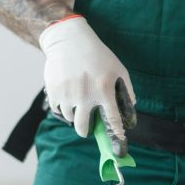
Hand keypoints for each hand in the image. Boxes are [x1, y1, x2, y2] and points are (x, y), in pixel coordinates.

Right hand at [40, 16, 136, 155]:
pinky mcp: (54, 91)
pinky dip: (62, 106)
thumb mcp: (118, 68)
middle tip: (86, 130)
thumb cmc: (97, 54)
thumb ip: (126, 89)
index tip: (117, 143)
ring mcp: (67, 94)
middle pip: (82, 128)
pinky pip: (57, 108)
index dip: (116, 134)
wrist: (69, 40)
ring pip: (69, 117)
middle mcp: (85, 96)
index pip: (112, 120)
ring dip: (73, 114)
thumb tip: (131, 107)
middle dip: (85, 132)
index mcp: (104, 90)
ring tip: (76, 102)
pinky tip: (66, 96)